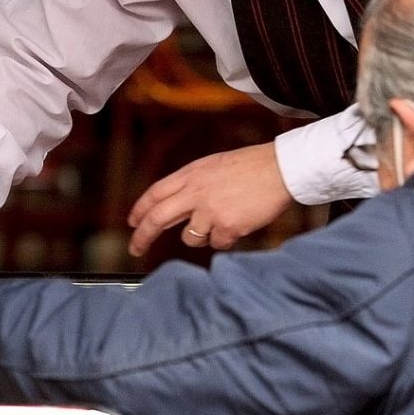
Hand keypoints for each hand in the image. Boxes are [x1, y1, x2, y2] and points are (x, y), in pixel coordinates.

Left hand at [127, 141, 291, 255]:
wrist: (281, 169)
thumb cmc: (252, 166)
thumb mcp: (214, 165)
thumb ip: (194, 184)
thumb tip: (179, 205)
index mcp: (192, 174)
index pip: (155, 193)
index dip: (140, 209)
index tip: (132, 222)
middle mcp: (196, 191)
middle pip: (158, 218)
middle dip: (142, 237)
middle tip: (136, 248)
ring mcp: (210, 211)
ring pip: (190, 237)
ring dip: (201, 235)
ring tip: (224, 218)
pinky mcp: (226, 227)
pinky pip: (217, 244)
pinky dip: (226, 238)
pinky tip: (240, 221)